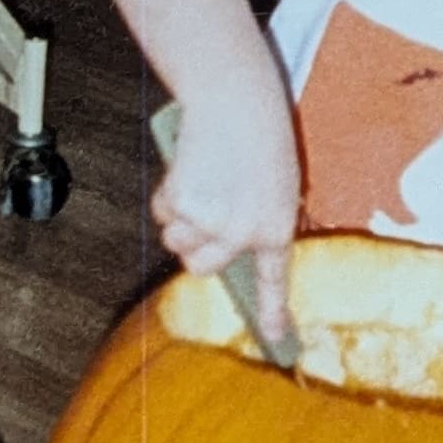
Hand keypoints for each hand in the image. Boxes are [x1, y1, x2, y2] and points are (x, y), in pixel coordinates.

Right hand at [151, 74, 299, 342]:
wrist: (237, 100)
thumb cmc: (261, 136)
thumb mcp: (279, 184)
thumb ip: (260, 219)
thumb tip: (235, 248)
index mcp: (276, 228)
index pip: (273, 280)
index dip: (273, 313)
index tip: (278, 342)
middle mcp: (243, 234)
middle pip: (201, 267)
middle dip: (195, 247)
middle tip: (205, 214)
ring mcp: (210, 221)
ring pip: (176, 242)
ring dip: (179, 221)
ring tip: (200, 183)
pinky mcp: (181, 202)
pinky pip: (162, 214)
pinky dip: (167, 196)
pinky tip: (188, 169)